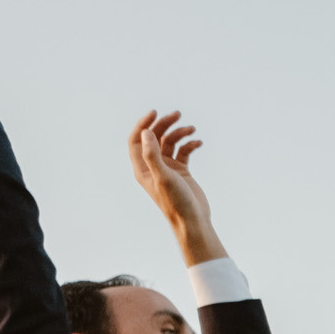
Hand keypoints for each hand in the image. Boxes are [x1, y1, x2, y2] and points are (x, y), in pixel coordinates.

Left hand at [128, 111, 225, 263]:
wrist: (193, 220)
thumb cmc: (176, 202)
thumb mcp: (163, 177)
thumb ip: (152, 155)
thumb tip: (146, 132)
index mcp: (143, 168)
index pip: (136, 140)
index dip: (143, 124)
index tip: (155, 113)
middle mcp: (153, 166)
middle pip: (155, 137)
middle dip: (165, 124)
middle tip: (178, 114)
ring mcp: (167, 167)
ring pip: (170, 142)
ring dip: (180, 133)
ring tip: (192, 130)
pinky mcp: (181, 170)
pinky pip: (184, 151)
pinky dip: (190, 144)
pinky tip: (198, 143)